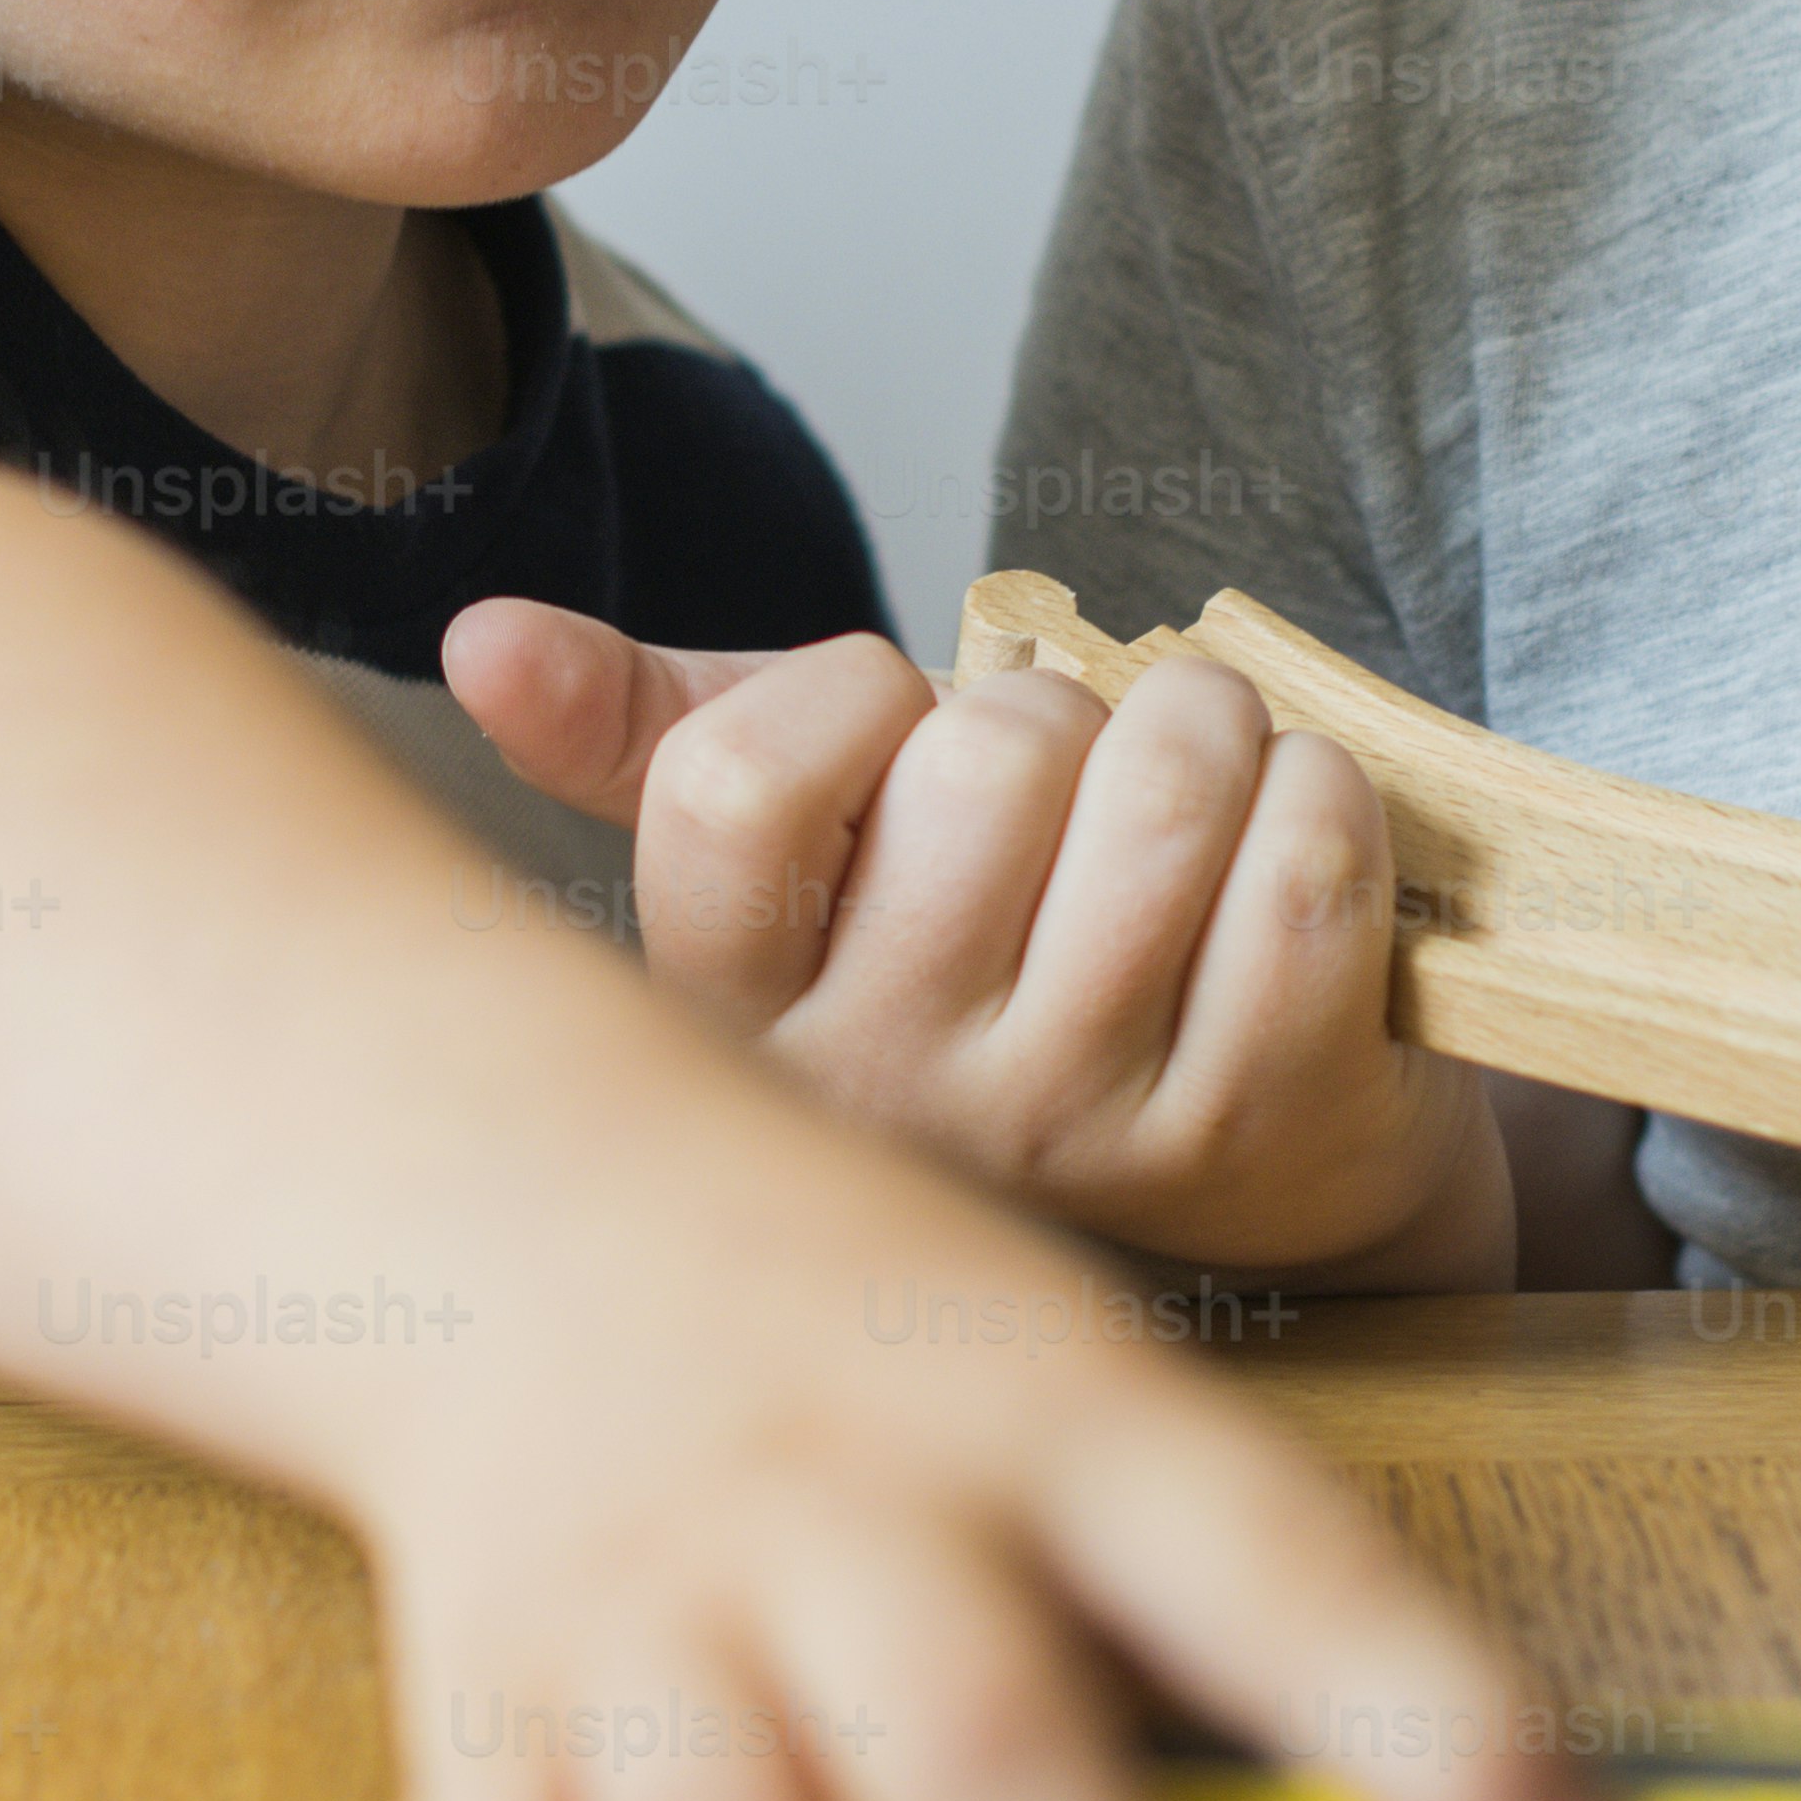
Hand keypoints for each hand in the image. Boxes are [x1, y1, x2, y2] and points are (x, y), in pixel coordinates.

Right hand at [347, 1110, 1617, 1800]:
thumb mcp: (1072, 1373)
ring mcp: (644, 1602)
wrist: (510, 1185)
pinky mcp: (487, 1694)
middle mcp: (838, 1501)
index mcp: (1039, 1407)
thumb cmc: (856, 1328)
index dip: (1436, 1733)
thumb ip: (1209, 1597)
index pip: (1272, 1567)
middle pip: (966, 1730)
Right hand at [442, 602, 1513, 1291]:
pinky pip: (1302, 869)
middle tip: (1081, 777)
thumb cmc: (1001, 955)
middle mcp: (882, 1099)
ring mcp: (1070, 1130)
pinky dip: (1321, 797)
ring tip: (1198, 781)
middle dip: (1070, 704)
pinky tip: (1289, 839)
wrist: (1245, 1164)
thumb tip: (479, 636)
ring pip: (1168, 790)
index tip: (895, 735)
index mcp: (734, 1015)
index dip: (849, 696)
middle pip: (990, 759)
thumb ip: (645, 731)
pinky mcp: (1253, 1130)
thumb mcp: (804, 848)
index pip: (736, 787)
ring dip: (1215, 728)